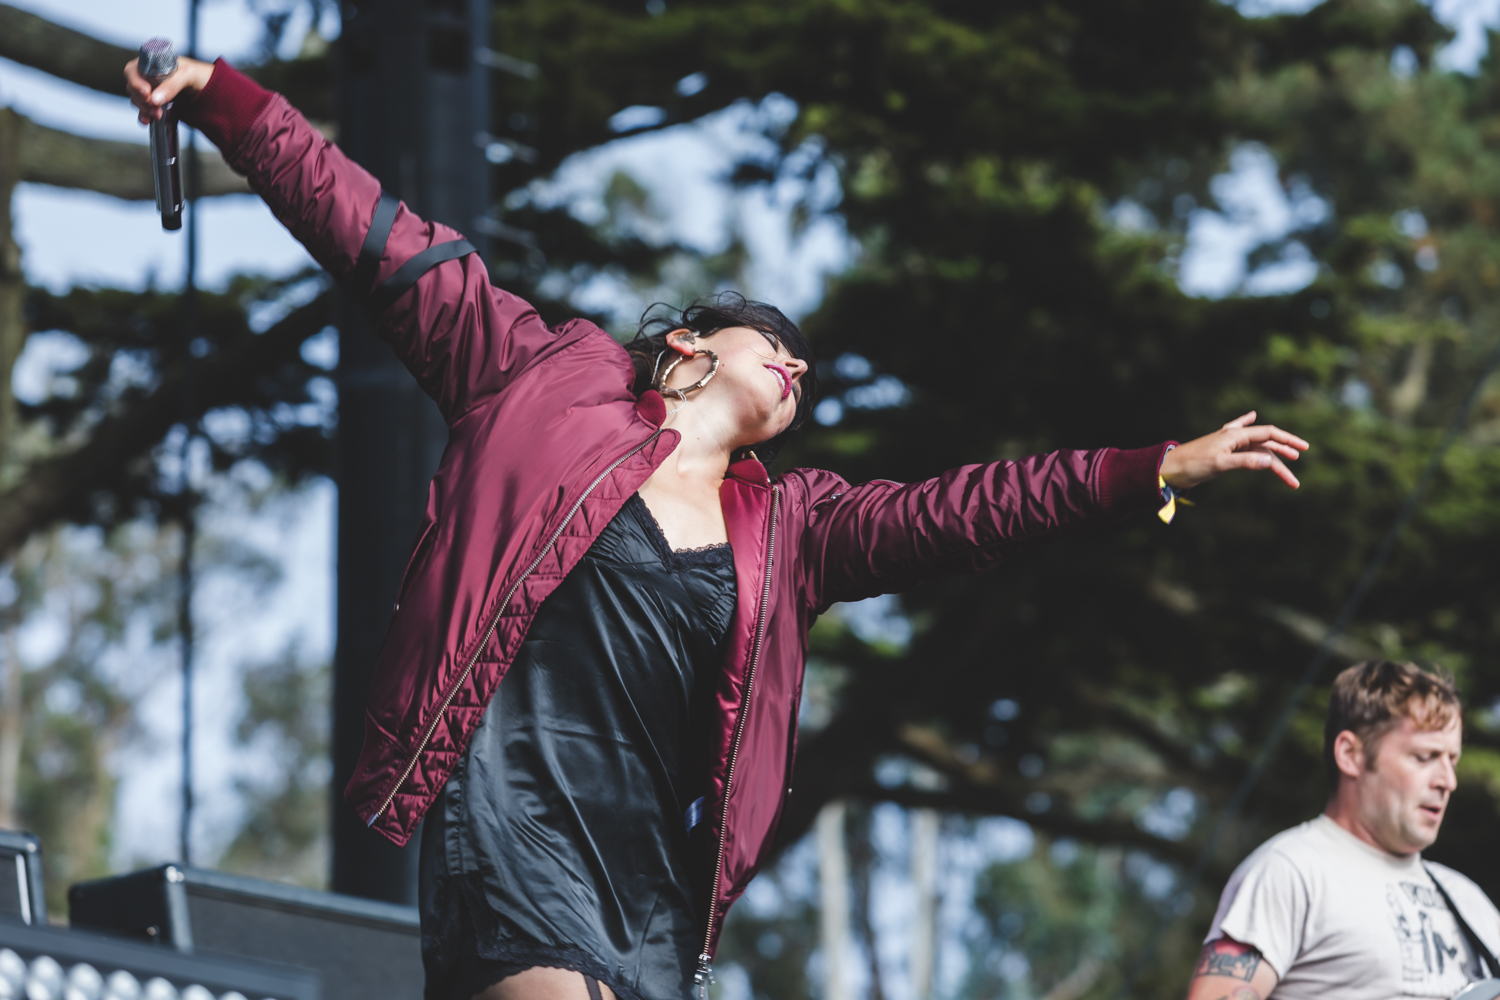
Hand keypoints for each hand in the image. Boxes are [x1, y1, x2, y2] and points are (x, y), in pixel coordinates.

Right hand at [124, 55, 214, 124]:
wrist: (214, 91)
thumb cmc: (201, 75)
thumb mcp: (188, 75)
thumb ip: (171, 85)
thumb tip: (154, 99)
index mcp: (152, 63)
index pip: (132, 70)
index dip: (135, 82)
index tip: (147, 93)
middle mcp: (149, 75)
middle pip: (132, 87)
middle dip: (141, 99)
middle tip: (155, 108)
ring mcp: (152, 90)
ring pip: (137, 99)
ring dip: (144, 109)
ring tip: (157, 115)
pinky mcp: (157, 103)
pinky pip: (144, 110)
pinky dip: (144, 116)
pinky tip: (148, 121)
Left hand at [1159, 411, 1308, 490]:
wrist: (1169, 468)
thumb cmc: (1192, 465)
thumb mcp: (1220, 464)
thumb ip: (1245, 462)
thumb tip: (1269, 461)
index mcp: (1234, 435)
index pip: (1268, 434)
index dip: (1287, 440)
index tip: (1304, 449)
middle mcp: (1233, 436)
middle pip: (1265, 444)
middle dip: (1283, 454)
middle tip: (1298, 467)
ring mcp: (1228, 443)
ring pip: (1257, 450)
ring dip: (1273, 460)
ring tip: (1287, 477)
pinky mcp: (1223, 451)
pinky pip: (1242, 442)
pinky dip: (1249, 432)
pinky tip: (1252, 415)